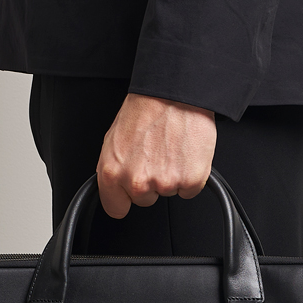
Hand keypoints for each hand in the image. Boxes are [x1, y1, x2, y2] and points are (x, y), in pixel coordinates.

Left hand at [96, 93, 216, 218]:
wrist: (174, 93)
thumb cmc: (145, 109)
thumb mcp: (114, 139)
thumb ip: (114, 167)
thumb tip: (116, 183)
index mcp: (112, 172)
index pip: (115, 208)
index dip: (124, 199)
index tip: (129, 193)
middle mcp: (137, 181)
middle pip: (144, 200)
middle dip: (150, 183)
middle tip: (154, 155)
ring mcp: (165, 183)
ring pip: (168, 193)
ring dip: (171, 176)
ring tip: (169, 149)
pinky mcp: (190, 181)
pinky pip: (189, 190)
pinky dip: (190, 175)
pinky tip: (184, 154)